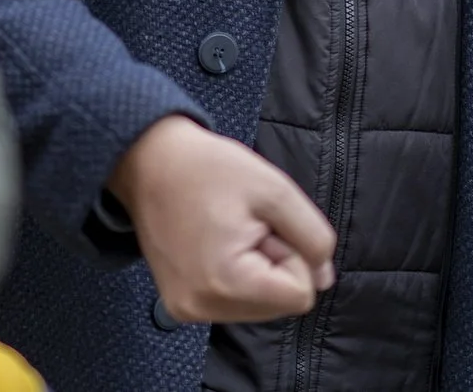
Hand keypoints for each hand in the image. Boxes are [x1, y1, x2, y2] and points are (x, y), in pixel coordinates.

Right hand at [108, 115, 334, 324]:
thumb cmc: (208, 169)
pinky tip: (215, 243)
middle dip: (273, 262)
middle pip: (279, 304)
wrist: (148, 161)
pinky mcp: (180, 306)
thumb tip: (324, 277)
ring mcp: (187, 311)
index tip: (261, 223)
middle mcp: (203, 309)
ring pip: (259, 305)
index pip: (300, 295)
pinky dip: (236, 275)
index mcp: (226, 284)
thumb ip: (313, 236)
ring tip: (227, 231)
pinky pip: (234, 302)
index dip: (292, 253)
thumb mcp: (275, 190)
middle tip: (242, 224)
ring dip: (256, 269)